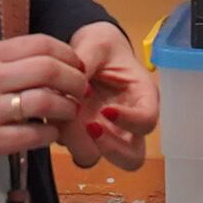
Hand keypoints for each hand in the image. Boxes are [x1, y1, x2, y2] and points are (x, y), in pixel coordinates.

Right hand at [0, 34, 87, 177]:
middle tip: (80, 89)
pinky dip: (50, 133)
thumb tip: (53, 61)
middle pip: (49, 69)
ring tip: (68, 112)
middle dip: (75, 79)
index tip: (77, 66)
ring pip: (46, 101)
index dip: (68, 55)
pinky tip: (50, 133)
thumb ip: (8, 61)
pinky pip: (34, 134)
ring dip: (67, 108)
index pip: (41, 44)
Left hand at [60, 17, 157, 168]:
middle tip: (90, 127)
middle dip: (110, 148)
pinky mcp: (81, 136)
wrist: (86, 51)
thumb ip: (87, 59)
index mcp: (142, 97)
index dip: (130, 121)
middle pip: (131, 157)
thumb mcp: (97, 42)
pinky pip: (74, 149)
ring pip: (100, 159)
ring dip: (81, 146)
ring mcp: (104, 133)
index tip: (107, 110)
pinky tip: (55, 116)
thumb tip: (77, 84)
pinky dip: (63, 138)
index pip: (147, 120)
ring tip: (66, 120)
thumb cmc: (101, 46)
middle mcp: (127, 123)